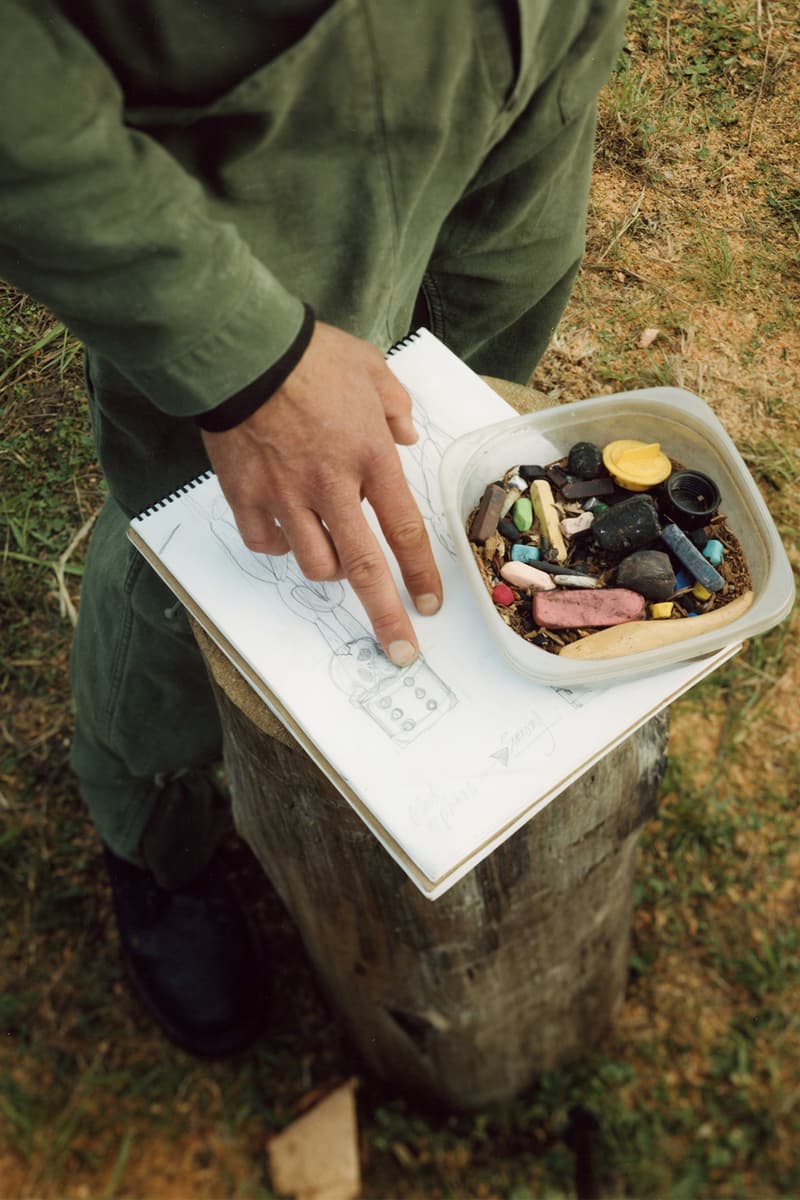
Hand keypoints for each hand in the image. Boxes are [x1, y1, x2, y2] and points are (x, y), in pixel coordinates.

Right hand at [200, 322, 442, 665]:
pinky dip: (277, 546)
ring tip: (331, 555)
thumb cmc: (310, 355)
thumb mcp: (371, 367)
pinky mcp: (246, 495)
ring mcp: (286, 496)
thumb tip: (407, 434)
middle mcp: (332, 487)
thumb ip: (396, 406)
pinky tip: (283, 531)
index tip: (429, 604)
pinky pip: (265, 543)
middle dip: (386, 616)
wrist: (242, 349)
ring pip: (313, 562)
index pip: (404, 529)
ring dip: (328, 569)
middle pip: (363, 568)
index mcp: (370, 457)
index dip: (420, 573)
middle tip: (399, 650)